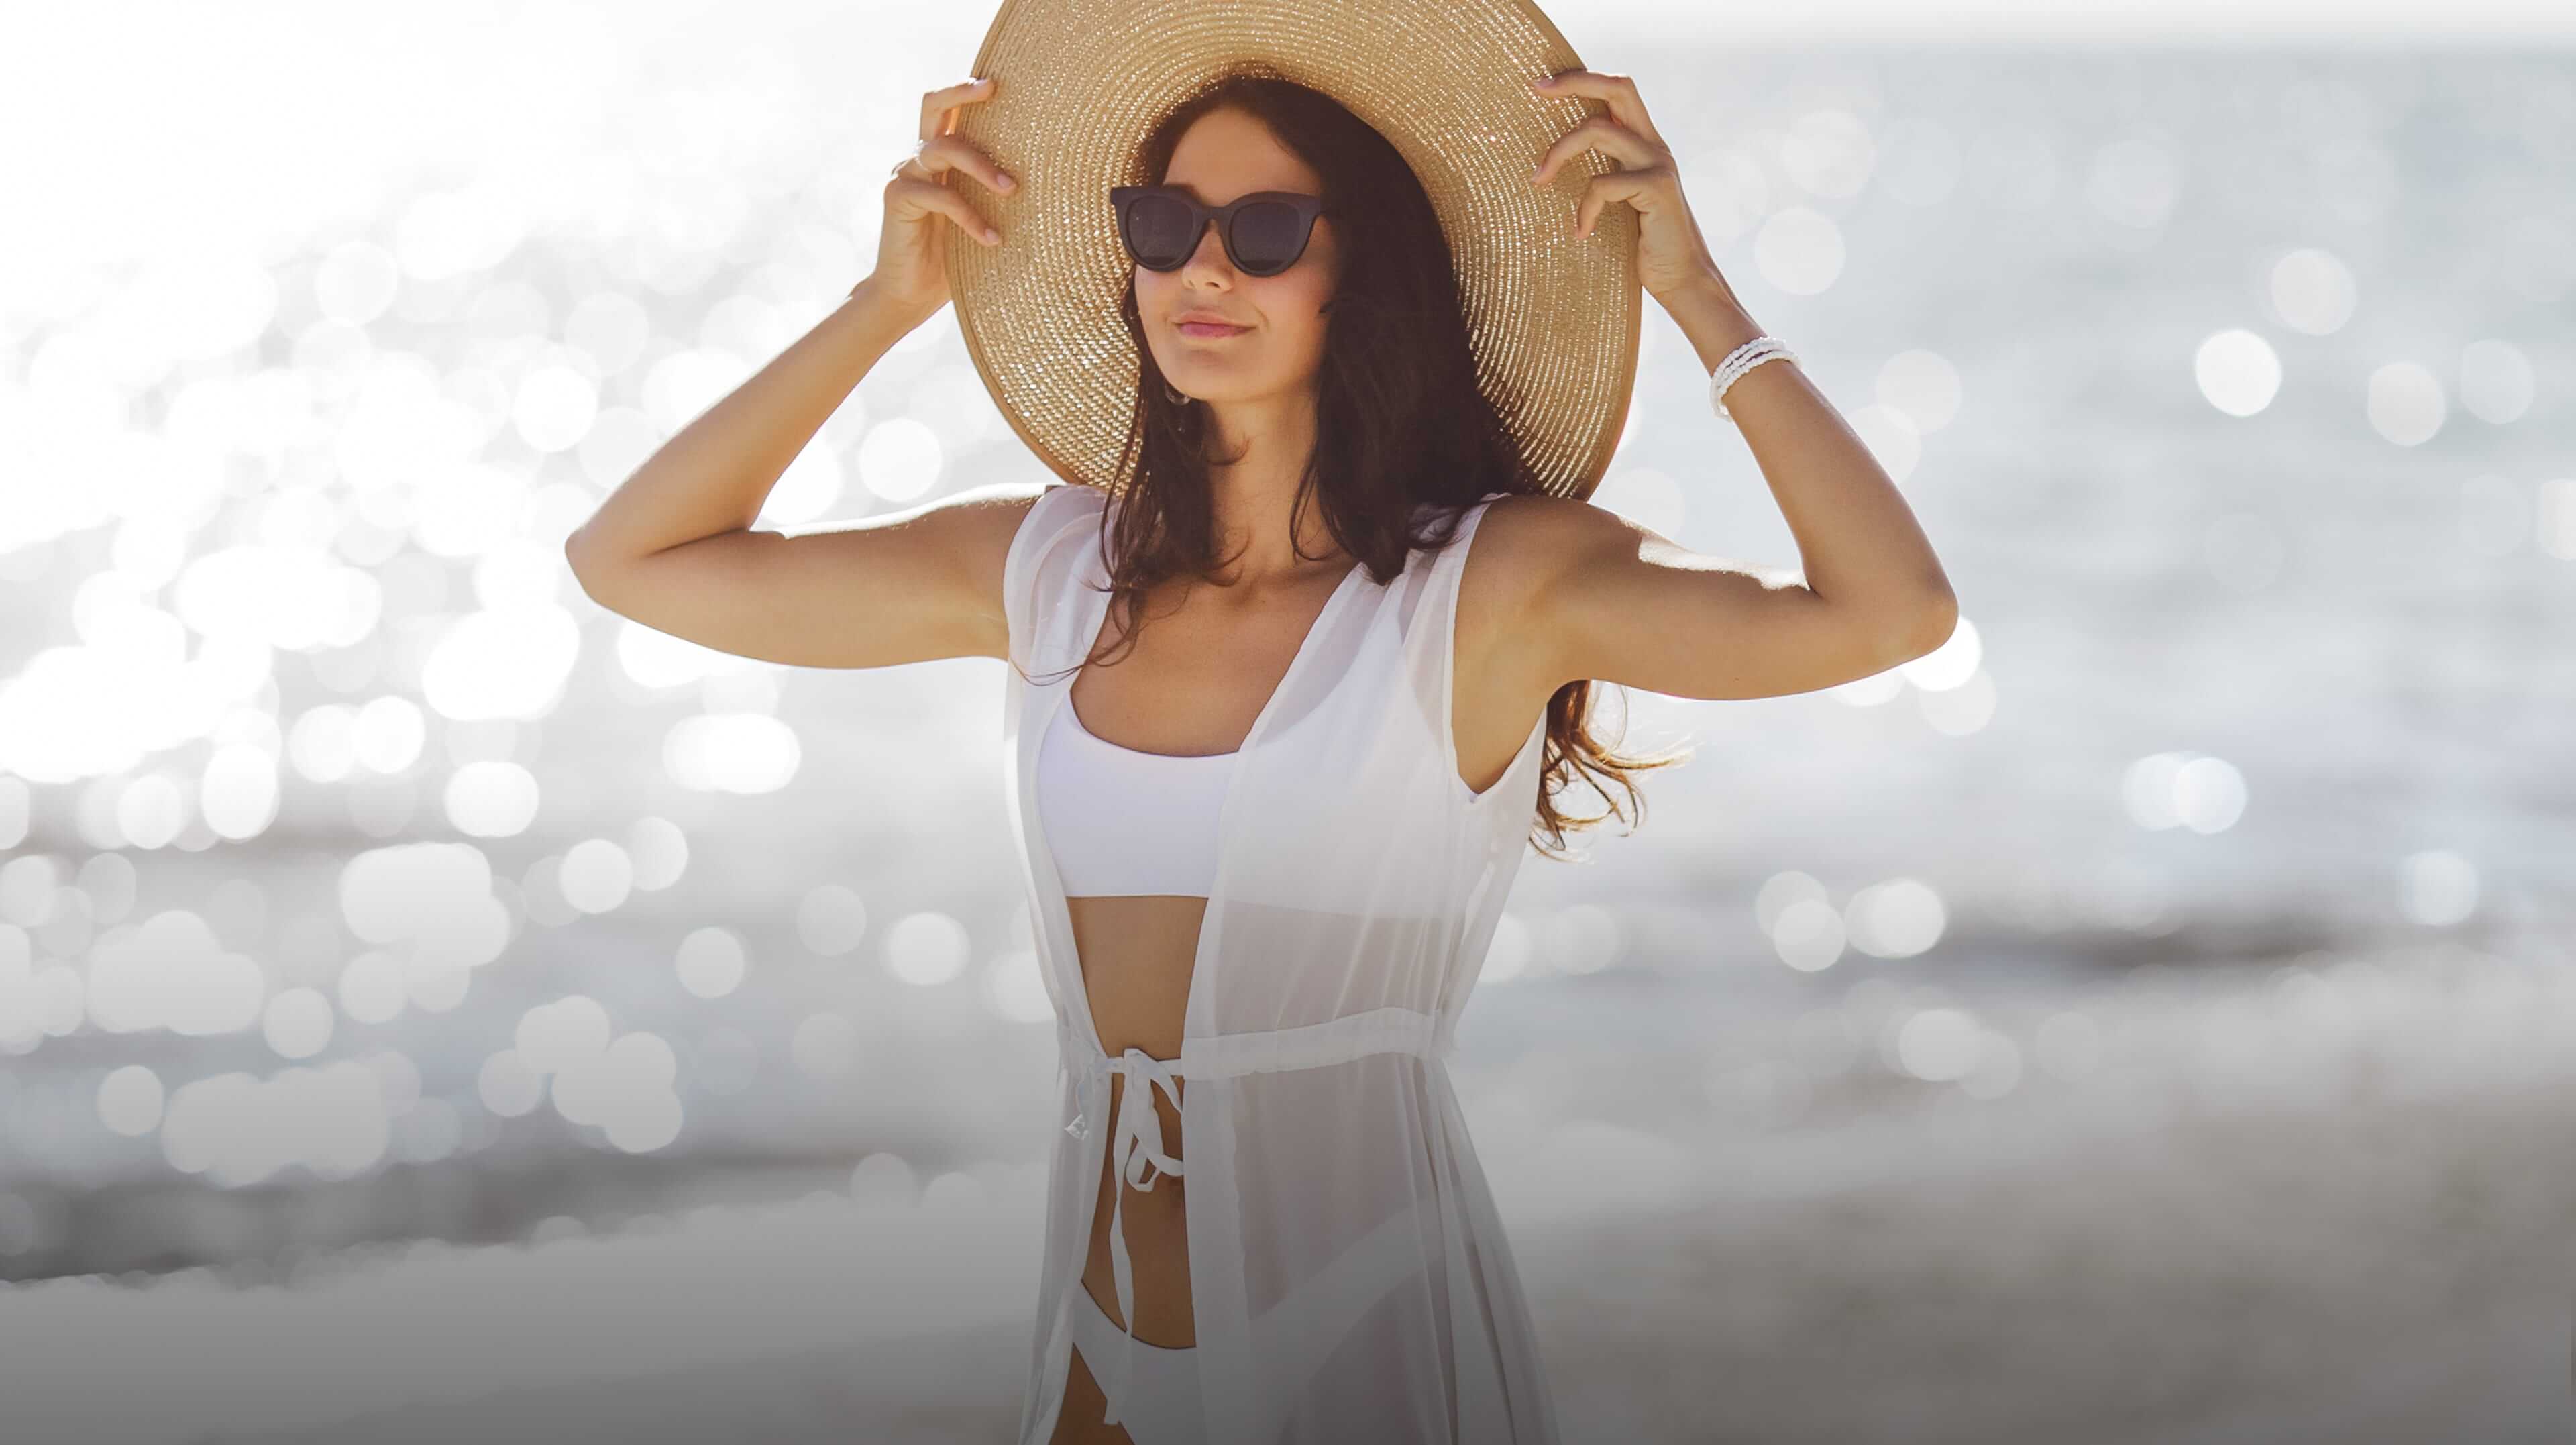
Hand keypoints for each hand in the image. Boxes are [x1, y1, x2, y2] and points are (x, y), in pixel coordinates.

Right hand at [863, 76, 1018, 322]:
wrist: (910, 295)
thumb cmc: (953, 258)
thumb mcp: (982, 218)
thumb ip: (996, 194)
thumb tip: (1054, 183)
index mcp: (939, 156)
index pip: (948, 110)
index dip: (967, 90)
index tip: (999, 82)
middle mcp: (919, 158)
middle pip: (932, 104)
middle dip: (962, 91)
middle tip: (992, 89)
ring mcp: (905, 174)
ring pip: (944, 148)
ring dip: (982, 166)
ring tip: (1011, 189)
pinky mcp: (898, 198)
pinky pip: (941, 196)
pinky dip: (971, 217)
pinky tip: (993, 239)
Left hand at [1527, 70, 1725, 306]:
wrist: (1683, 281)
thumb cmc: (1643, 248)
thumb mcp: (1617, 204)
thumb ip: (1601, 176)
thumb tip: (1550, 166)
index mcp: (1645, 144)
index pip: (1617, 92)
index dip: (1581, 81)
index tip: (1542, 84)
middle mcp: (1654, 146)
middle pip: (1617, 89)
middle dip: (1574, 83)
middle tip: (1538, 90)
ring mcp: (1658, 165)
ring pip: (1597, 131)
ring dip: (1559, 152)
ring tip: (1538, 180)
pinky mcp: (1657, 189)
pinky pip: (1602, 184)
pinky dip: (1583, 209)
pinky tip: (1580, 233)